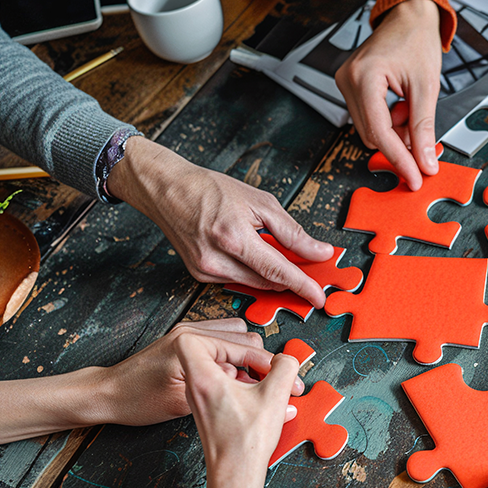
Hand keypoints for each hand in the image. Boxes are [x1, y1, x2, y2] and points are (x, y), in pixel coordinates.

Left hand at [99, 318, 300, 425]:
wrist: (105, 396)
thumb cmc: (138, 400)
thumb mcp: (187, 403)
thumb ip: (233, 393)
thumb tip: (277, 397)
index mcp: (193, 341)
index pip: (247, 349)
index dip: (271, 370)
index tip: (290, 386)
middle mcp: (192, 330)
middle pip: (247, 339)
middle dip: (265, 364)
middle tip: (281, 388)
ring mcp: (189, 333)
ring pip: (238, 340)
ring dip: (250, 362)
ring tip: (260, 387)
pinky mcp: (187, 341)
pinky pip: (223, 345)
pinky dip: (235, 361)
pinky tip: (238, 384)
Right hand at [107, 136, 332, 307]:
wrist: (168, 190)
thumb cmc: (212, 190)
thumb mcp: (260, 203)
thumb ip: (292, 232)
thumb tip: (319, 252)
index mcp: (234, 238)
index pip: (277, 271)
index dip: (302, 285)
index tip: (319, 297)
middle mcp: (216, 260)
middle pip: (267, 282)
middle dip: (290, 279)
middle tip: (308, 271)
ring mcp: (205, 270)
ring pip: (253, 284)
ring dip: (271, 276)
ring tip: (278, 254)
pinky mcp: (199, 275)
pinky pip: (236, 280)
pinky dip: (250, 272)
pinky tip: (250, 254)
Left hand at [177, 330, 302, 487]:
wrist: (235, 476)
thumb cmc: (247, 440)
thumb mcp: (275, 395)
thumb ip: (285, 368)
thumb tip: (287, 359)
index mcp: (203, 377)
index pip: (195, 340)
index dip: (224, 339)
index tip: (248, 350)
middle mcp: (196, 387)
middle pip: (216, 353)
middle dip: (248, 357)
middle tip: (272, 368)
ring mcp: (201, 400)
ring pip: (224, 372)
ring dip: (252, 374)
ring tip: (278, 387)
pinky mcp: (211, 412)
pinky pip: (228, 388)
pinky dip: (249, 389)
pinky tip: (275, 404)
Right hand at [336, 0, 441, 190]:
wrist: (409, 15)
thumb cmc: (417, 39)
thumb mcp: (427, 87)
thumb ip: (424, 128)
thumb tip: (425, 160)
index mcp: (364, 77)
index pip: (379, 133)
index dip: (399, 160)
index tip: (414, 178)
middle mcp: (348, 80)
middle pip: (372, 136)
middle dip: (399, 143)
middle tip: (422, 137)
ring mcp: (346, 82)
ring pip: (370, 129)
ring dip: (395, 131)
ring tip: (411, 107)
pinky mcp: (351, 85)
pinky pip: (369, 117)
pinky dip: (389, 120)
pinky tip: (401, 105)